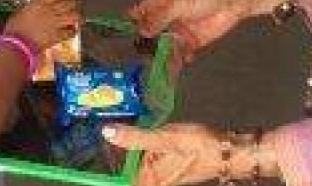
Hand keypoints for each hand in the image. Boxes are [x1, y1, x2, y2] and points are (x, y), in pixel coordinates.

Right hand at [5, 0, 81, 50]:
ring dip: (78, 16)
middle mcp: (51, 10)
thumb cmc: (14, 25)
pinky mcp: (57, 36)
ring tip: (80, 17)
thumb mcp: (22, 9)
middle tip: (81, 2)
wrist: (16, 42)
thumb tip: (39, 4)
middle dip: (77, 3)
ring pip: (73, 16)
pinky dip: (73, 31)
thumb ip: (34, 5)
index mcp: (41, 1)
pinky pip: (70, 32)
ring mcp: (56, 23)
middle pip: (70, 3)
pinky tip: (73, 30)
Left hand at [102, 123, 222, 185]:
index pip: (120, 181)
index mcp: (148, 179)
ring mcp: (156, 173)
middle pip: (123, 171)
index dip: (102, 173)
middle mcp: (151, 180)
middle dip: (110, 155)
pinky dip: (135, 146)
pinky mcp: (162, 164)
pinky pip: (142, 157)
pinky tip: (131, 132)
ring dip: (122, 148)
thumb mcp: (165, 139)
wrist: (226, 150)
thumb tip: (107, 132)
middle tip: (92, 134)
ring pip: (131, 163)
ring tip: (106, 130)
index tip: (84, 158)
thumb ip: (136, 138)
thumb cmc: (199, 147)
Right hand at [129, 0, 250, 64]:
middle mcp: (167, 18)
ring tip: (154, 69)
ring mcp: (178, 30)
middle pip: (149, 34)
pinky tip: (172, 68)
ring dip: (159, 57)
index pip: (138, 14)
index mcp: (160, 2)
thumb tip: (143, 30)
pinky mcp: (190, 42)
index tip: (118, 37)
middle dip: (144, 46)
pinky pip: (179, 55)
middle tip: (136, 59)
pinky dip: (176, 62)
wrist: (231, 1)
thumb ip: (159, 18)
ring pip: (163, 47)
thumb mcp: (178, 3)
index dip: (129, 24)